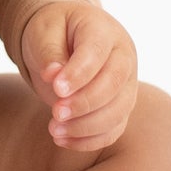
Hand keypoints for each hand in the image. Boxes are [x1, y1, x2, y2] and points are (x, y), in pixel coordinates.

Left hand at [21, 2, 137, 152]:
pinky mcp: (121, 106)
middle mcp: (123, 56)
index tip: (57, 89)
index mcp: (103, 30)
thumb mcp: (43, 31)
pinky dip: (89, 140)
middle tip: (56, 113)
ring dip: (86, 126)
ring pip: (118, 111)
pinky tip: (62, 140)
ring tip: (54, 130)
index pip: (97, 53)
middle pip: (114, 84)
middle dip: (84, 103)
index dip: (79, 74)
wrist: (65, 37)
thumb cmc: (54, 30)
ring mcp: (126, 82)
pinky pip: (113, 129)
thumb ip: (49, 52)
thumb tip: (53, 75)